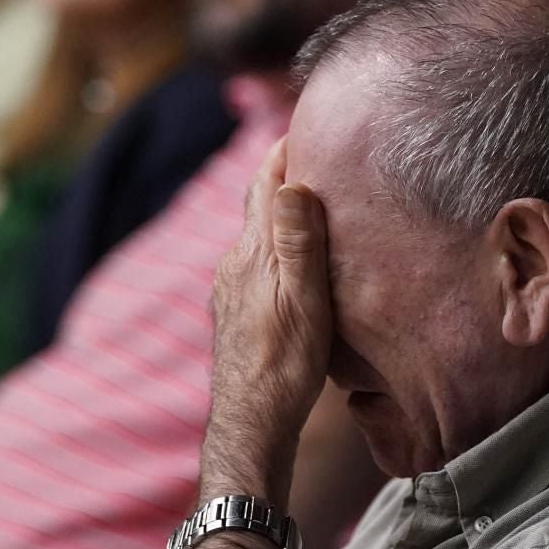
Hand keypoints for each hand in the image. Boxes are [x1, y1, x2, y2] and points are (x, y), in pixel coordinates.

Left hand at [192, 139, 331, 548]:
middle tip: (316, 155)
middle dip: (284, 178)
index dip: (286, 152)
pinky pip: (257, 265)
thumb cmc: (285, 364)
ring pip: (258, 237)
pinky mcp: (237, 314)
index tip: (308, 125)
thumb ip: (297, 239)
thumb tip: (291, 181)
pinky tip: (294, 262)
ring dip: (281, 215)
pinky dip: (277, 249)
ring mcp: (232, 289)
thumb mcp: (302, 298)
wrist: (251, 423)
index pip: (267, 184)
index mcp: (254, 252)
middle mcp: (236, 264)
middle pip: (260, 205)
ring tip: (314, 203)